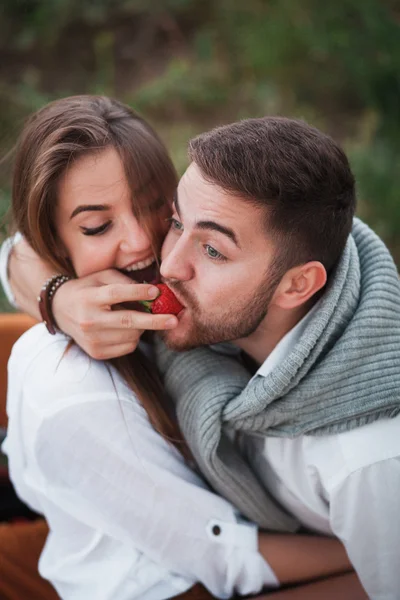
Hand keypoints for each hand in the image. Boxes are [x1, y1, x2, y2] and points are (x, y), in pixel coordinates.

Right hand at [52, 269, 177, 359]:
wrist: (59, 311)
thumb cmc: (87, 289)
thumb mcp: (101, 277)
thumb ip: (124, 281)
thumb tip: (152, 291)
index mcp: (89, 297)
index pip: (116, 294)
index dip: (138, 292)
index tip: (156, 291)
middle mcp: (89, 320)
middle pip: (127, 321)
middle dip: (154, 321)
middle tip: (174, 321)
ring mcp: (92, 339)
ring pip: (131, 336)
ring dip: (142, 327)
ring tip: (136, 317)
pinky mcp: (96, 353)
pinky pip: (127, 347)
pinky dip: (134, 338)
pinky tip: (125, 329)